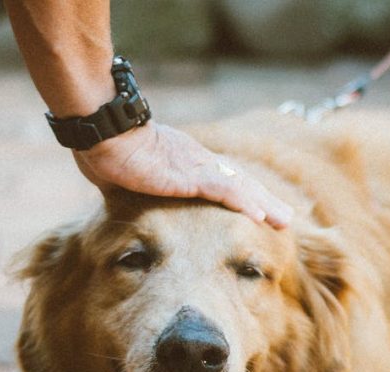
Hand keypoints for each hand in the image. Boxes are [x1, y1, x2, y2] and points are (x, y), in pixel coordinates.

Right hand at [73, 121, 292, 228]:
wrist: (102, 131)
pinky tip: (259, 216)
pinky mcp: (188, 175)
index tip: (261, 210)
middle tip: (286, 219)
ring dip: (263, 205)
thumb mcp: (125, 177)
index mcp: (185, 163)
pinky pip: (222, 191)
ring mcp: (195, 167)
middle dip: (265, 201)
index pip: (223, 181)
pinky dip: (242, 202)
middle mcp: (197, 163)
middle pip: (240, 183)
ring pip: (239, 187)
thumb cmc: (106, 150)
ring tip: (284, 222)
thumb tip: (120, 197)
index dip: (244, 196)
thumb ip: (133, 188)